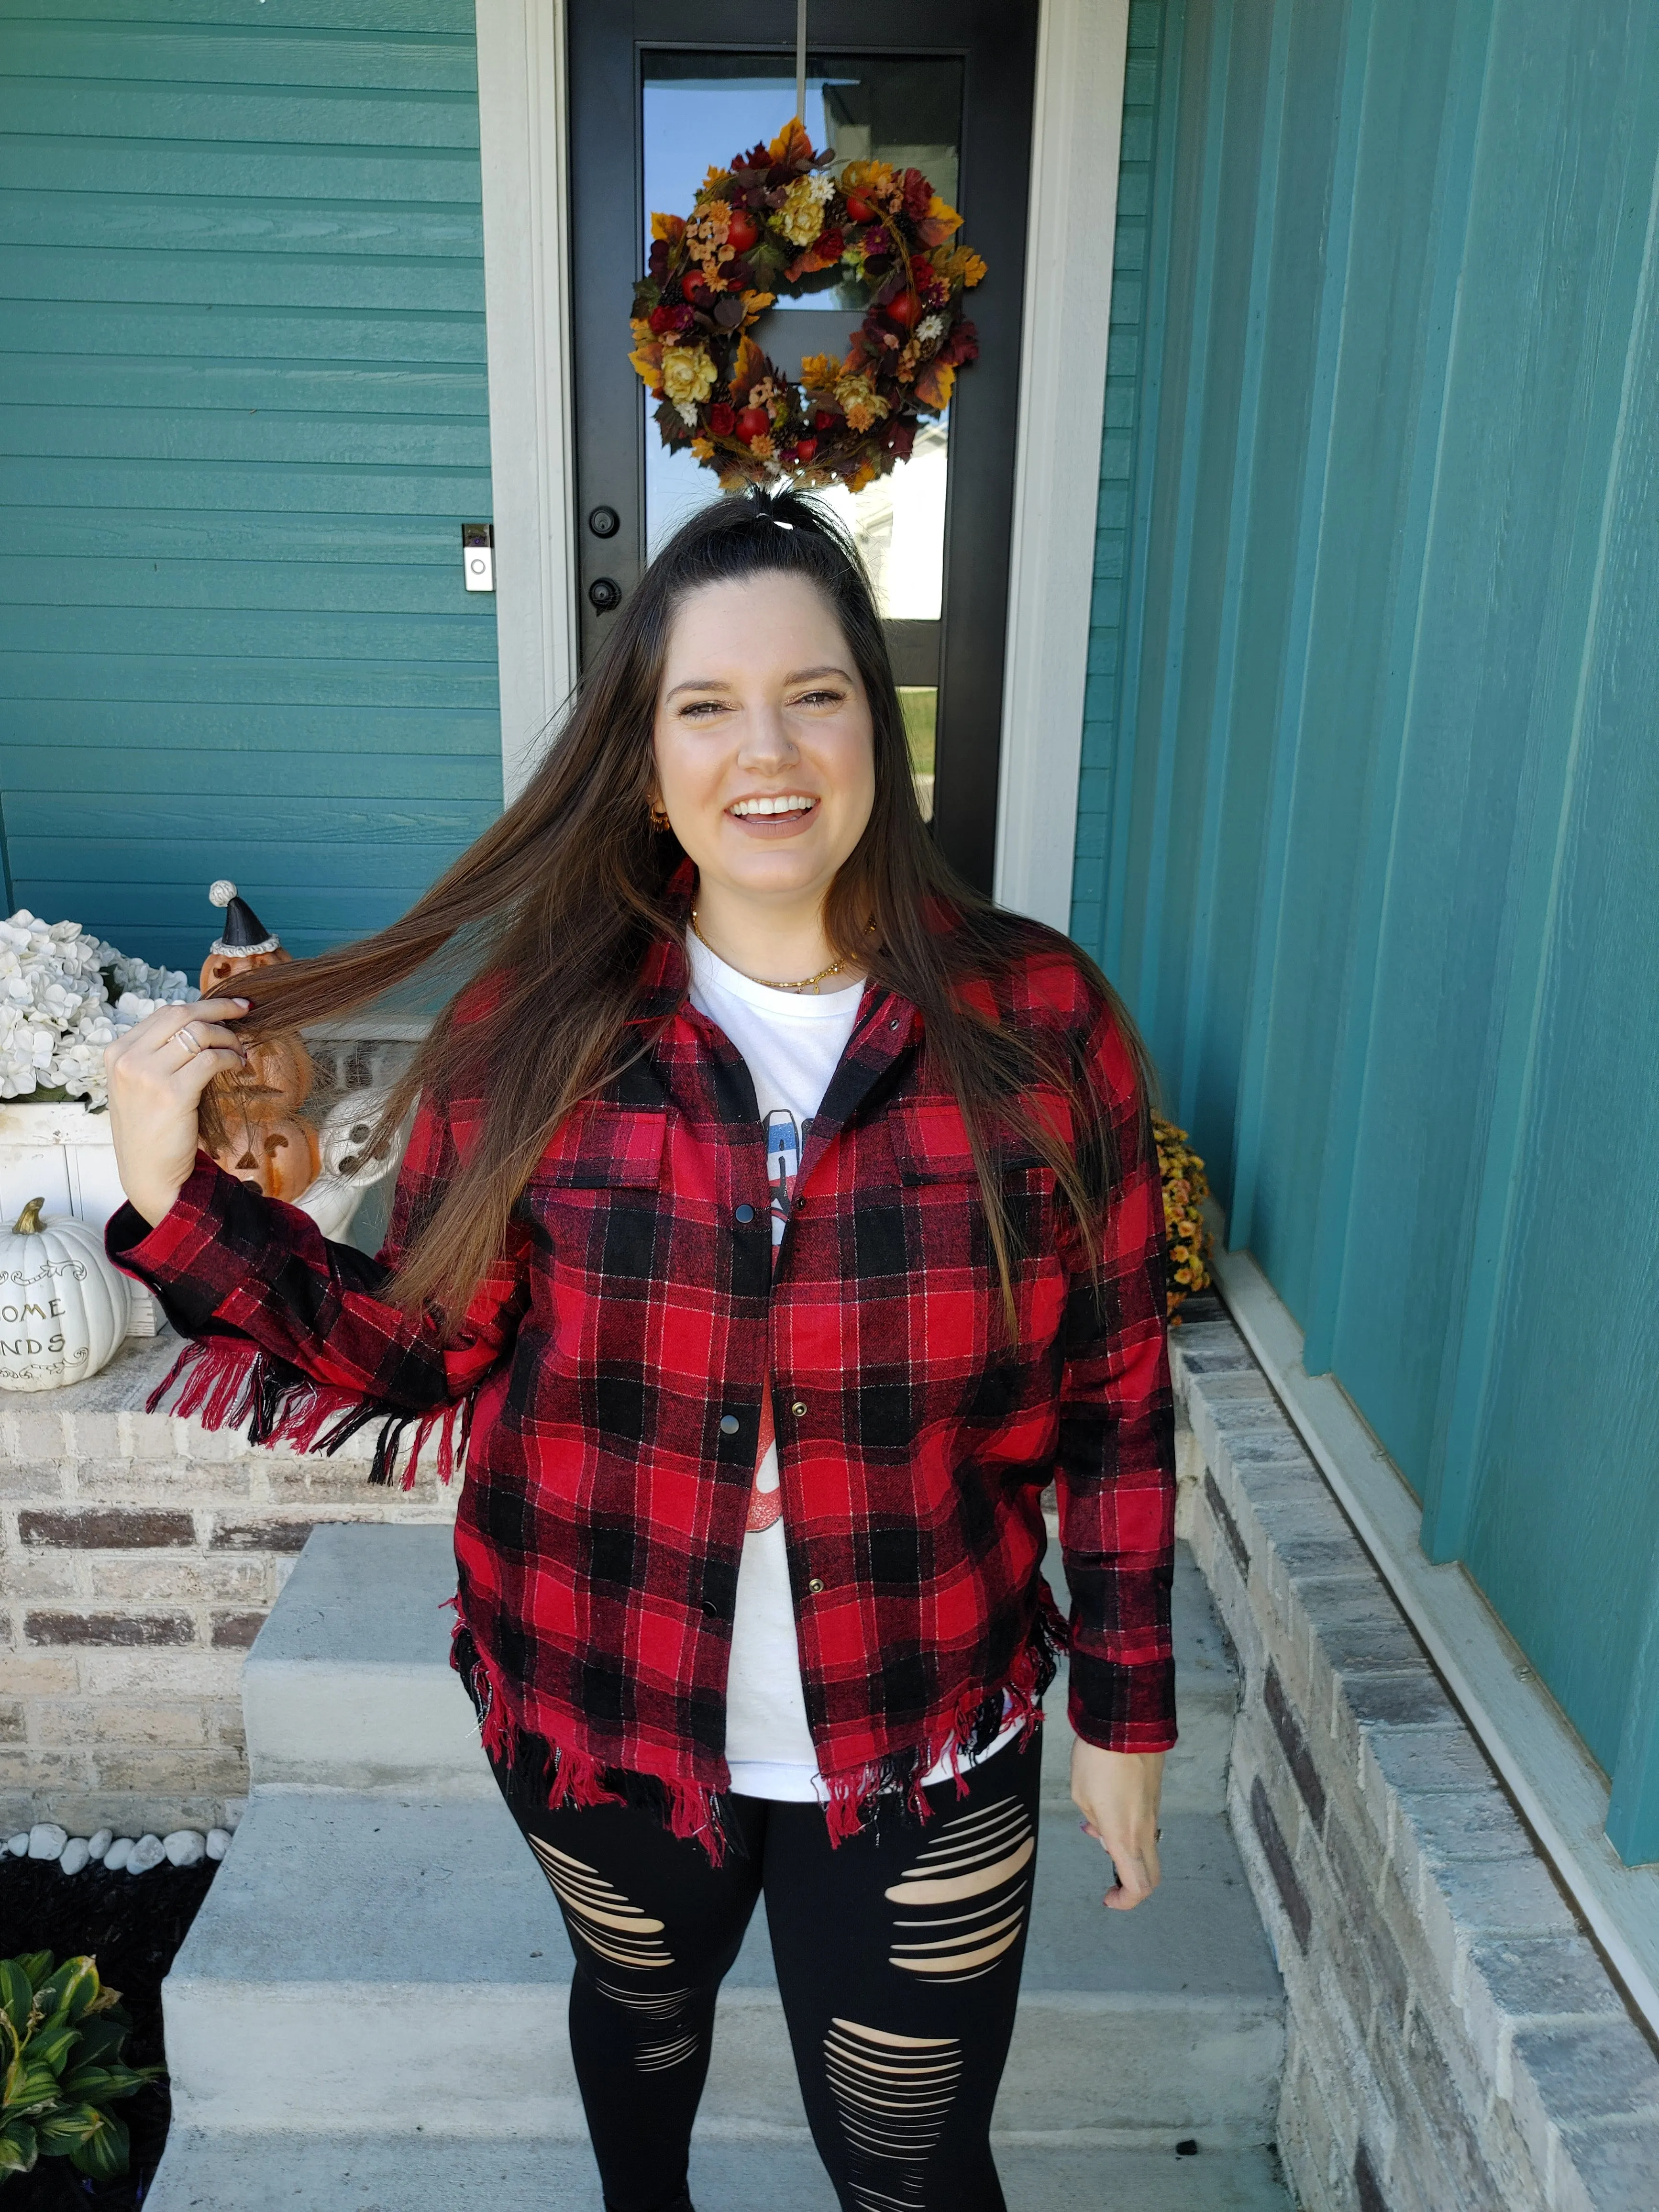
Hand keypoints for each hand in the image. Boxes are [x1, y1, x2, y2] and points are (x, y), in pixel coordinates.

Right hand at [105, 999, 250, 1227]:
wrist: (147, 1171)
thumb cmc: (150, 1127)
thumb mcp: (141, 1083)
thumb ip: (159, 1053)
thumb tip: (202, 1023)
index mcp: (117, 1052)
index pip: (165, 1013)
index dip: (202, 1005)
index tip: (230, 1006)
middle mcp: (128, 1059)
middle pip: (182, 1014)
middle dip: (219, 1008)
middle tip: (246, 1010)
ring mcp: (147, 1075)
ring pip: (199, 1033)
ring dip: (228, 1038)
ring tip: (240, 1051)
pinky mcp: (172, 1093)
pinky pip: (211, 1059)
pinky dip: (230, 1058)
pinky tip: (237, 1066)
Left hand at [1071, 1739, 1163, 1909]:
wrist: (1125, 1724)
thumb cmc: (1097, 1761)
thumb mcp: (1081, 1795)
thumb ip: (1094, 1822)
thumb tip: (1102, 1833)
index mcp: (1124, 1837)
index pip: (1138, 1886)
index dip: (1125, 1901)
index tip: (1108, 1897)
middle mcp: (1145, 1831)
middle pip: (1151, 1875)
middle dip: (1133, 1886)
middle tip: (1111, 1881)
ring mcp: (1154, 1814)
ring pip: (1148, 1849)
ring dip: (1128, 1853)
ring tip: (1097, 1829)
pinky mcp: (1156, 1798)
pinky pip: (1146, 1826)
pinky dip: (1131, 1831)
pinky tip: (1108, 1809)